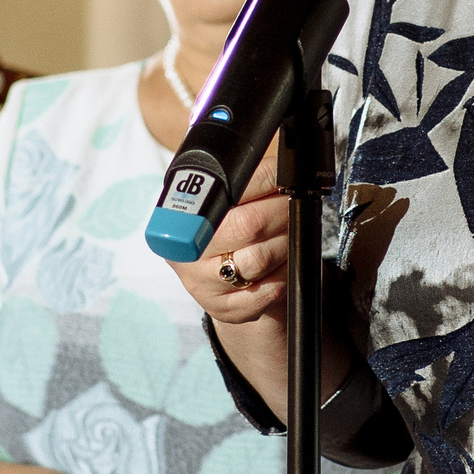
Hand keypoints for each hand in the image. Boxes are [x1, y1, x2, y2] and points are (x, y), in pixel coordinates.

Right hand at [162, 153, 288, 329]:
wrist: (222, 285)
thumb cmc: (230, 234)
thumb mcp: (225, 205)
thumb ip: (243, 183)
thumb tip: (281, 163)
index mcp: (180, 214)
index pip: (228, 188)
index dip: (266, 181)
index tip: (286, 179)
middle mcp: (185, 249)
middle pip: (248, 224)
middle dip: (281, 212)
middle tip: (293, 206)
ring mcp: (202, 283)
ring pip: (259, 259)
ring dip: (285, 244)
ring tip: (289, 235)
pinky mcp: (223, 309)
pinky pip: (264, 292)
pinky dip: (282, 276)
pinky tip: (281, 267)